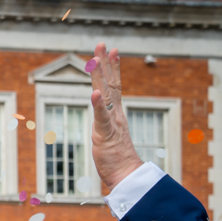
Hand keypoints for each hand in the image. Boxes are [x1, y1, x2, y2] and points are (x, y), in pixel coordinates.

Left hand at [90, 42, 142, 190]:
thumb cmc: (117, 160)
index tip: (111, 51)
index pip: (114, 87)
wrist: (127, 176)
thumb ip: (106, 127)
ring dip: (101, 75)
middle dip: (105, 63)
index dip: (112, 68)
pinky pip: (102, 117)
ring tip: (96, 58)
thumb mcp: (109, 138)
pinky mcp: (106, 135)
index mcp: (116, 115)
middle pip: (111, 84)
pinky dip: (98, 104)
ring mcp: (111, 123)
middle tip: (102, 44)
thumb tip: (103, 120)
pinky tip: (94, 92)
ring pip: (106, 94)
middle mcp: (115, 115)